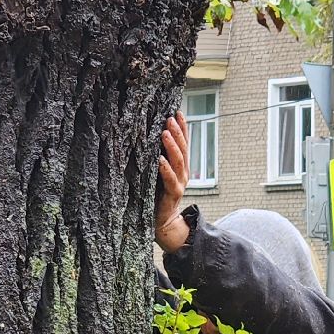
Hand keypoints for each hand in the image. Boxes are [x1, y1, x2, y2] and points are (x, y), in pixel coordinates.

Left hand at [155, 113, 191, 253]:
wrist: (163, 222)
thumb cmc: (157, 195)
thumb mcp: (159, 174)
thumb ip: (159, 158)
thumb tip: (149, 137)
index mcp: (180, 166)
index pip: (183, 143)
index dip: (182, 127)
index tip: (177, 111)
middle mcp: (183, 173)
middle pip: (183, 149)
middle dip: (178, 132)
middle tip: (170, 117)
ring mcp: (179, 183)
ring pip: (178, 162)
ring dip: (172, 146)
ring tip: (165, 132)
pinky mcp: (172, 194)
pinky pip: (169, 180)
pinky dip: (165, 169)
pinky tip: (159, 159)